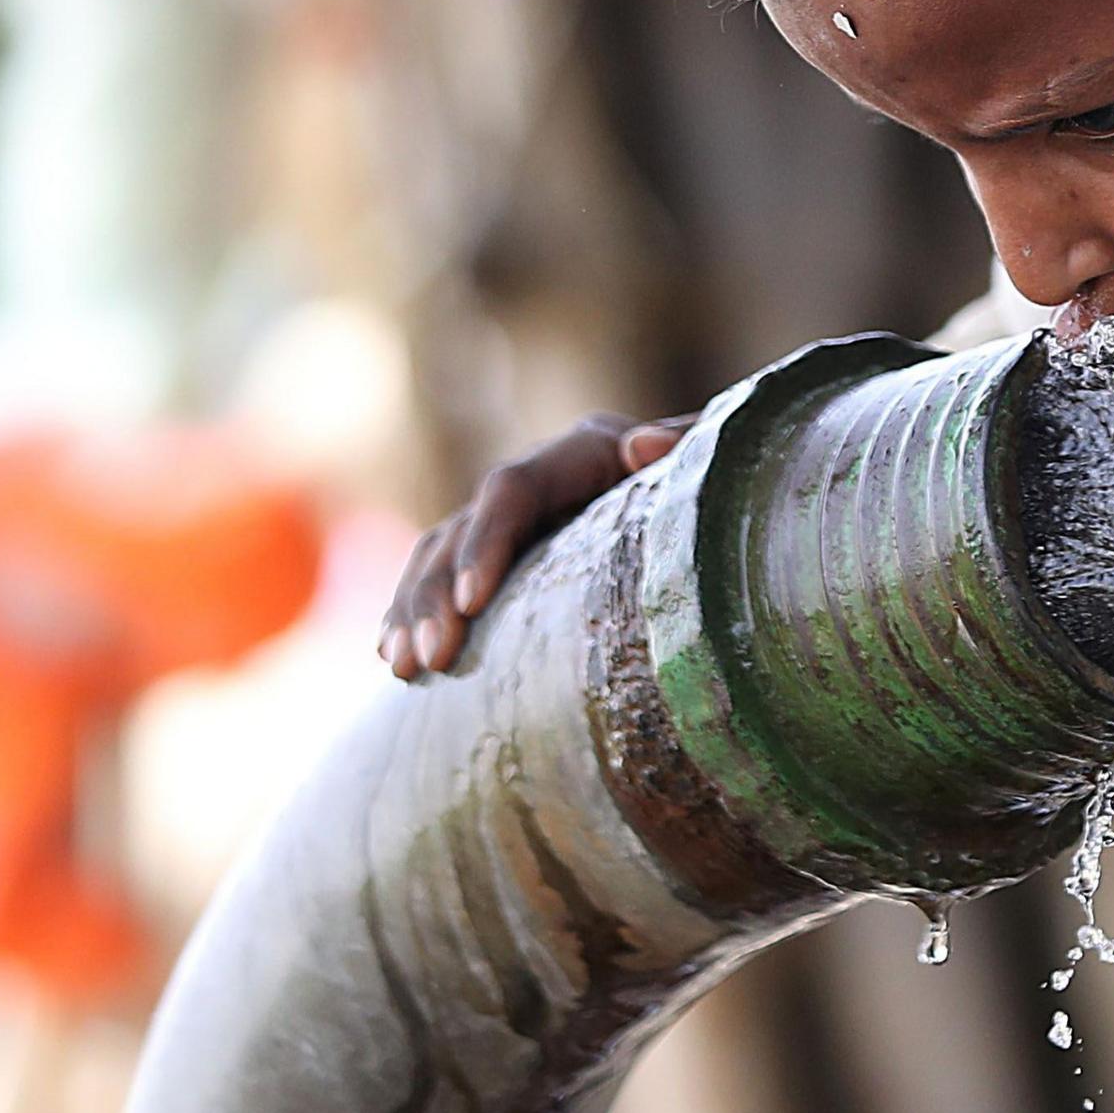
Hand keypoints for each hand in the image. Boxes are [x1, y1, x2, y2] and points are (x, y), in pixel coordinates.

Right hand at [377, 411, 693, 678]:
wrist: (715, 501)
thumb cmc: (722, 486)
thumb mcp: (713, 464)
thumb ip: (687, 448)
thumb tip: (644, 445)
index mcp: (585, 451)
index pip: (513, 490)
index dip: (485, 542)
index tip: (471, 601)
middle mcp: (537, 479)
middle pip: (462, 528)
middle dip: (436, 594)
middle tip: (433, 656)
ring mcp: (511, 517)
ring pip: (436, 555)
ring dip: (412, 610)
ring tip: (405, 668)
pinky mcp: (497, 553)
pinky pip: (433, 578)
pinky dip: (407, 613)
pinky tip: (391, 656)